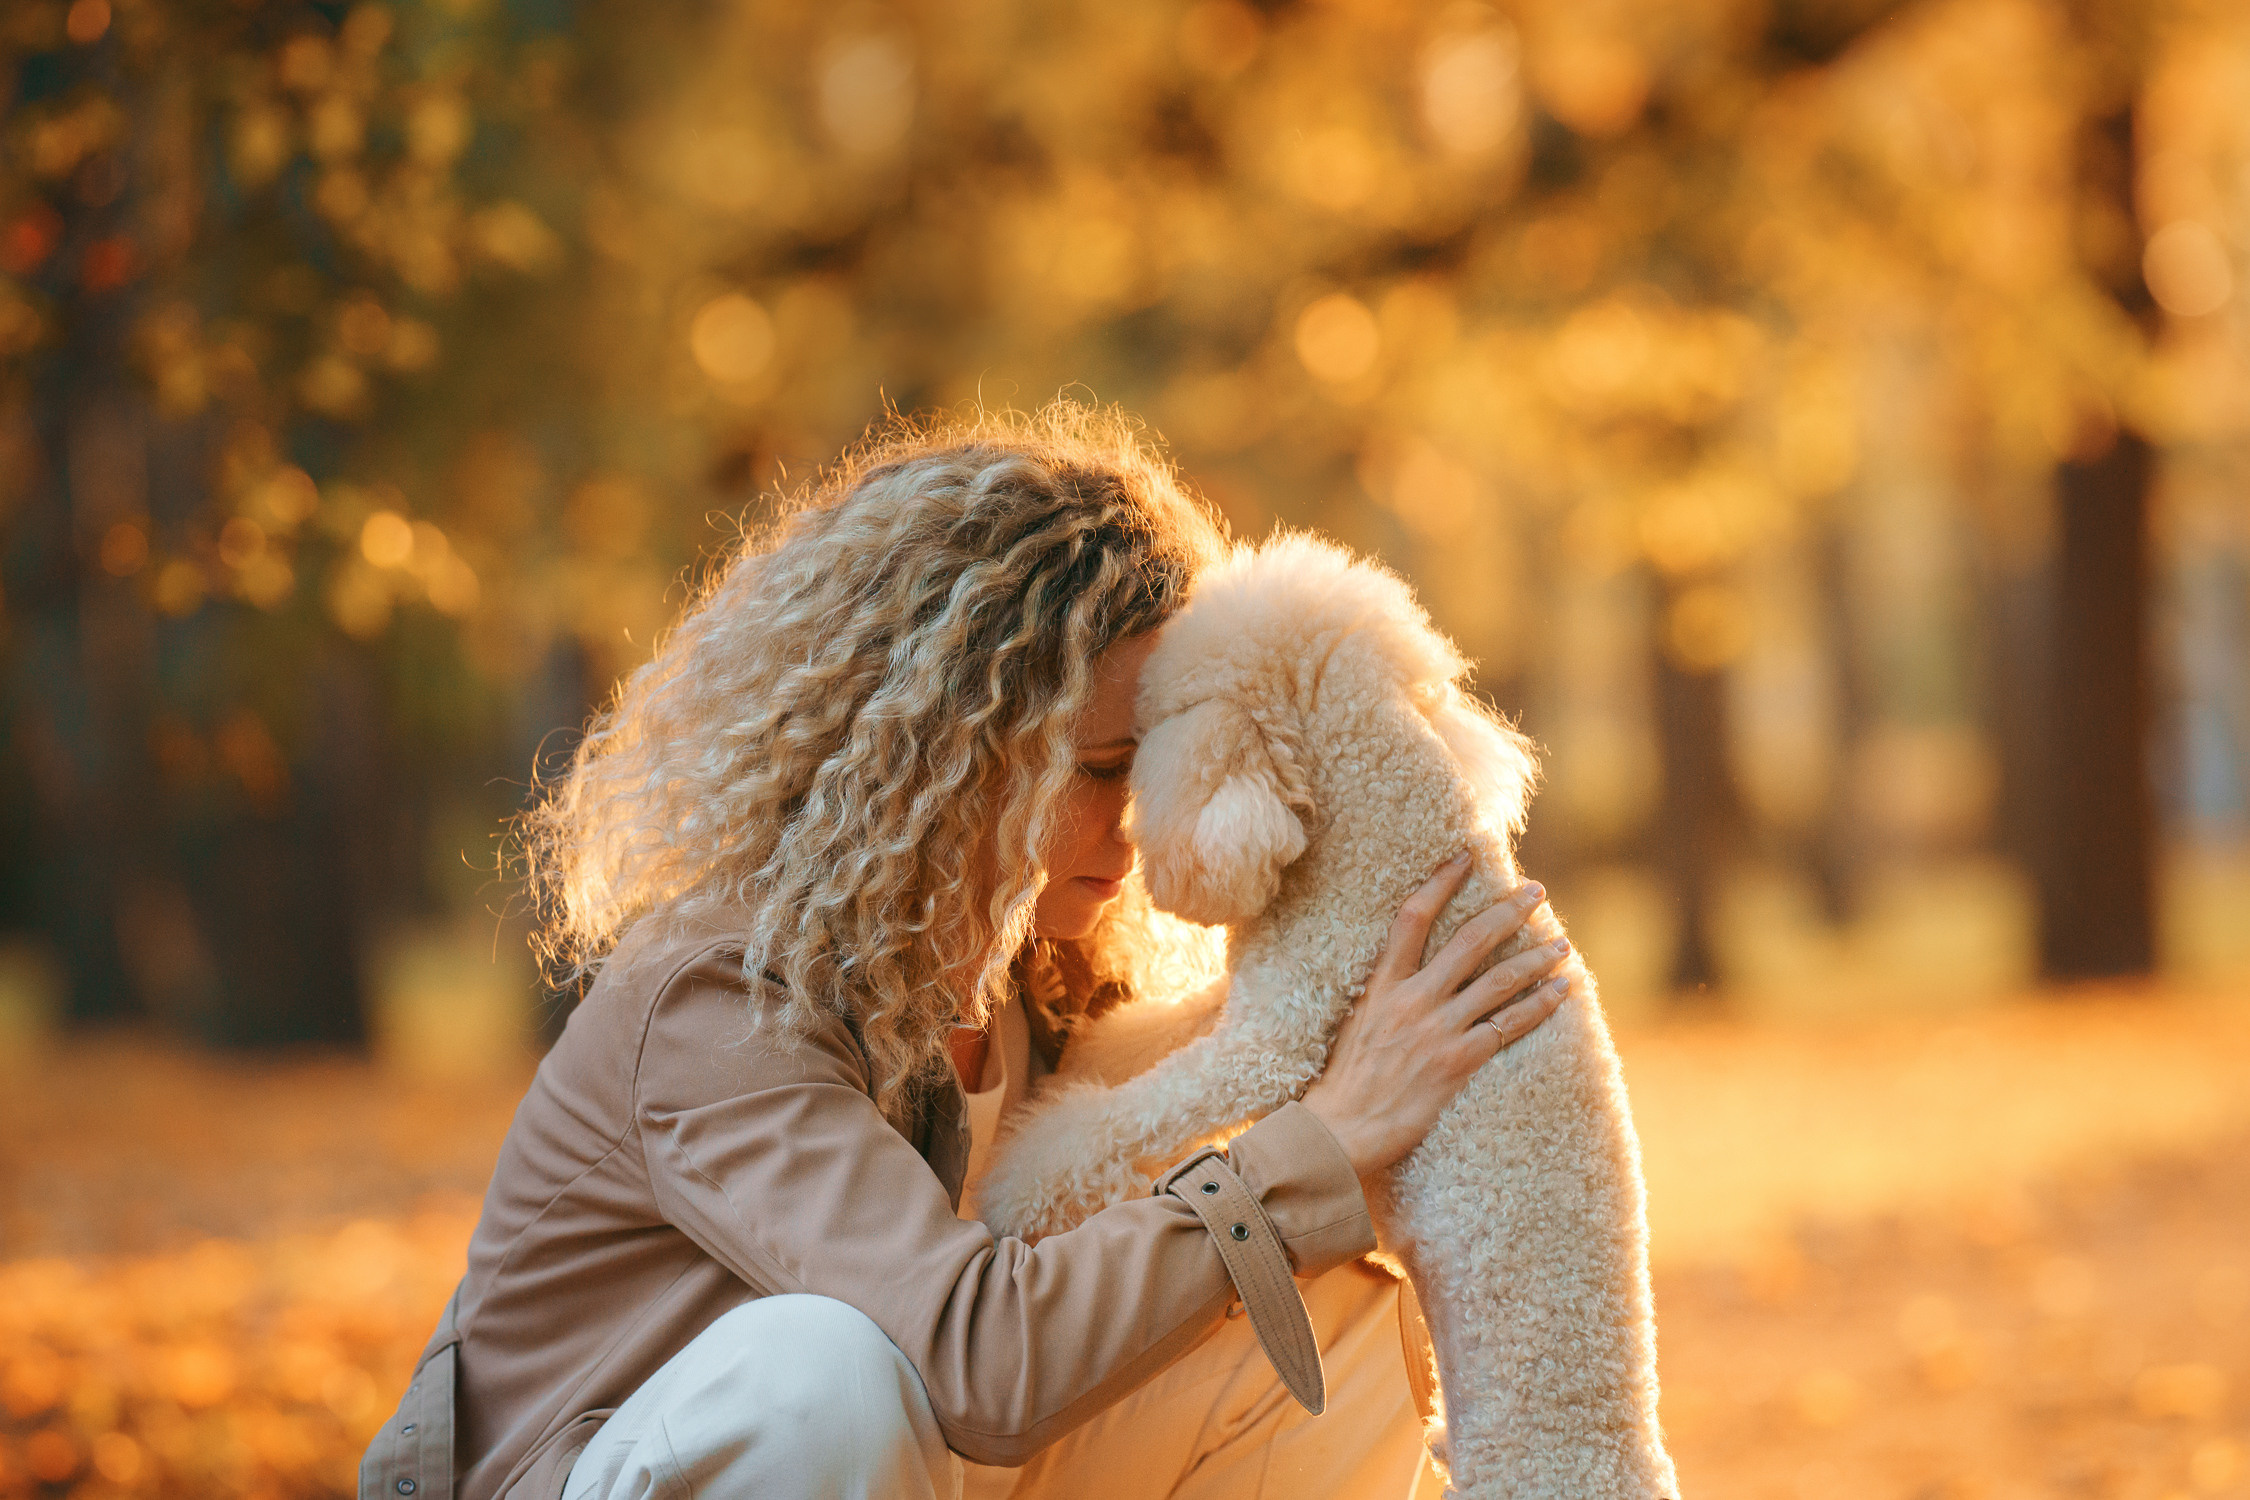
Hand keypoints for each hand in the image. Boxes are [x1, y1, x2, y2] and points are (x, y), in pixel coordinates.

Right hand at [1300, 853, 1572, 1180]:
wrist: (1340, 1129)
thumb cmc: (1344, 1083)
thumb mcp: (1356, 1024)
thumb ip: (1384, 996)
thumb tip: (1406, 974)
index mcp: (1382, 985)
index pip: (1413, 917)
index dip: (1441, 882)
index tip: (1465, 857)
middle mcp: (1413, 999)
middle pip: (1470, 940)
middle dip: (1508, 911)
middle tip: (1536, 892)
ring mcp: (1437, 1029)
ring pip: (1499, 980)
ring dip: (1536, 958)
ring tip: (1561, 944)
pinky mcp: (1458, 1061)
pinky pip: (1509, 1025)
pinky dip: (1539, 1006)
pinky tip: (1560, 993)